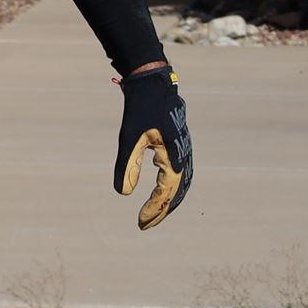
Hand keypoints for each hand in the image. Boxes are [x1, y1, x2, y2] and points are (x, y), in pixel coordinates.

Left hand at [114, 64, 191, 229]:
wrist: (151, 83)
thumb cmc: (140, 109)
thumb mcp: (129, 137)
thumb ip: (128, 165)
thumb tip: (124, 193)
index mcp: (175, 155)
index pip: (167, 191)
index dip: (155, 208)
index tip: (140, 222)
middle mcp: (183, 153)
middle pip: (178, 190)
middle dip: (163, 209)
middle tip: (146, 224)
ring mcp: (183, 147)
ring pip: (182, 180)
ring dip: (170, 198)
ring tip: (155, 213)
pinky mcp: (178, 142)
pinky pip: (180, 169)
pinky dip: (173, 183)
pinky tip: (161, 186)